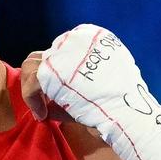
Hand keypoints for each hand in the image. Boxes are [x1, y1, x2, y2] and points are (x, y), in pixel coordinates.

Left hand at [25, 24, 160, 159]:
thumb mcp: (86, 101)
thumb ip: (64, 101)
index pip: (53, 56)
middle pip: (39, 57)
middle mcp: (75, 45)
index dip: (46, 78)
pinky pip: (34, 80)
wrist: (128, 114)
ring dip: (32, 90)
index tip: (47, 101)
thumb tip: (44, 108)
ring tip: (40, 110)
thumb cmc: (113, 110)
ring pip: (33, 66)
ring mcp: (67, 54)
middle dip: (34, 81)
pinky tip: (41, 114)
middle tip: (39, 105)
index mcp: (84, 47)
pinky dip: (32, 97)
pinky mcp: (59, 68)